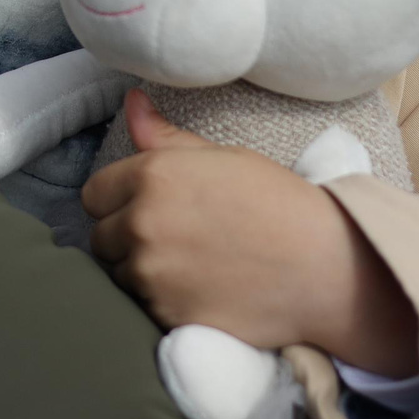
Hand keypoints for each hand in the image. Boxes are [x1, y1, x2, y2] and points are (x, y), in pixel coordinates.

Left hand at [81, 89, 418, 377]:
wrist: (326, 269)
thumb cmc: (279, 205)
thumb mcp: (223, 158)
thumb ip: (165, 137)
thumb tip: (131, 103)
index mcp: (153, 176)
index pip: (93, 194)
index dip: (117, 201)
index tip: (146, 208)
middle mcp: (143, 224)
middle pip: (101, 238)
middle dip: (126, 238)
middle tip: (174, 239)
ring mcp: (152, 275)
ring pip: (119, 275)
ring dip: (141, 273)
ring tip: (189, 267)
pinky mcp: (166, 315)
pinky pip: (142, 309)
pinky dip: (161, 302)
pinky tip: (198, 291)